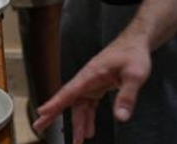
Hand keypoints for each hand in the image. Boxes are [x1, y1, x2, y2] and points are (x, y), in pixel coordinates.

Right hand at [33, 30, 152, 142]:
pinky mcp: (98, 87)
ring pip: (79, 106)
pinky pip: (89, 105)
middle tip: (40, 127)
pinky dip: (88, 118)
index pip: (69, 91)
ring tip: (76, 140)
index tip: (42, 112)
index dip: (55, 103)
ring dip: (77, 123)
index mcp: (91, 74)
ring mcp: (92, 84)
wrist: (137, 42)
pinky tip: (89, 130)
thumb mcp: (135, 75)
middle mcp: (87, 80)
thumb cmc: (134, 53)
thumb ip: (127, 96)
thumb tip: (120, 117)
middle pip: (67, 100)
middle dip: (53, 114)